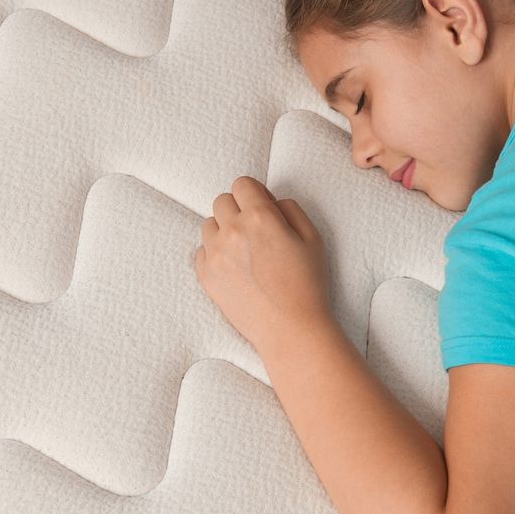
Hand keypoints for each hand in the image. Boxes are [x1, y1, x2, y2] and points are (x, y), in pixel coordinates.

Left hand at [194, 176, 333, 353]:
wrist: (290, 329)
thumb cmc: (307, 285)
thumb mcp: (313, 238)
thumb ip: (291, 209)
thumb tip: (272, 202)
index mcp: (260, 217)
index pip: (242, 184)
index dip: (254, 193)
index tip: (262, 207)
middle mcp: (233, 231)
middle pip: (222, 201)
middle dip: (238, 209)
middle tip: (255, 230)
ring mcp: (215, 254)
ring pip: (209, 225)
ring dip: (224, 230)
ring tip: (244, 251)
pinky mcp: (206, 276)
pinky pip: (201, 250)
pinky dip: (215, 253)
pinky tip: (235, 267)